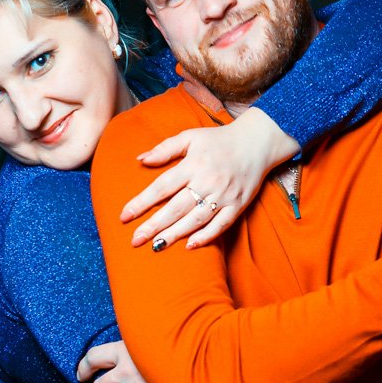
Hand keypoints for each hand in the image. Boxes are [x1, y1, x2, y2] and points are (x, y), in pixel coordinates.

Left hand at [120, 108, 299, 249]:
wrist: (257, 142)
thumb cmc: (219, 139)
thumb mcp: (190, 136)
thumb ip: (165, 148)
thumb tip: (140, 160)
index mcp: (192, 164)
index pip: (162, 186)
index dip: (142, 202)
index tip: (124, 216)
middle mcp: (207, 180)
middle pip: (176, 207)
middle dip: (154, 225)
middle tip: (135, 240)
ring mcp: (224, 194)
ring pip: (196, 219)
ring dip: (175, 234)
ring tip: (156, 246)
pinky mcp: (238, 204)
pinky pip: (221, 224)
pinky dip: (206, 236)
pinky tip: (189, 246)